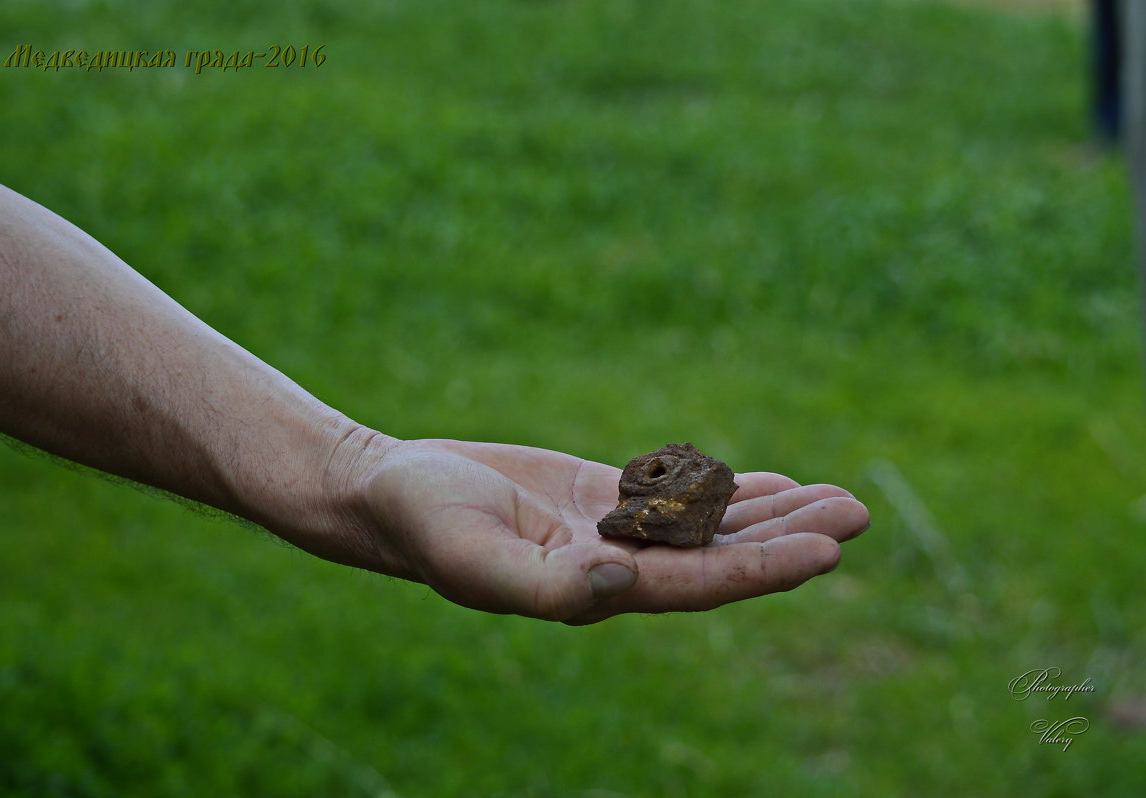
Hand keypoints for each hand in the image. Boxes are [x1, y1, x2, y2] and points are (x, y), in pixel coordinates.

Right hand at [318, 436, 868, 623]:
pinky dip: (724, 488)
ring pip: (707, 524)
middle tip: (859, 512)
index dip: (764, 566)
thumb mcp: (473, 558)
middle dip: (789, 536)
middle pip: (719, 554)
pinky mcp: (596, 496)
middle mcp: (612, 567)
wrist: (387, 492)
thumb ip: (547, 586)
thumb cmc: (420, 526)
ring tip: (839, 497)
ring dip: (772, 511)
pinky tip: (768, 484)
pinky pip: (675, 493)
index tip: (830, 548)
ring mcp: (608, 531)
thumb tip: (625, 586)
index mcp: (591, 592)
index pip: (697, 583)